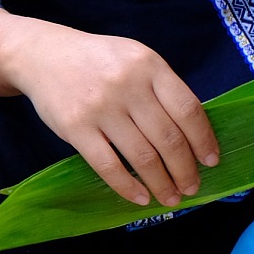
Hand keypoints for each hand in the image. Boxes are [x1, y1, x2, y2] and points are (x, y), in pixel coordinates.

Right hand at [0, 6, 217, 207]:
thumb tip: (193, 135)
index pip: (187, 108)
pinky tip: (139, 197)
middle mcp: (127, 85)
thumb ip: (161, 88)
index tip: (211, 161)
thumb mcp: (135, 59)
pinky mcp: (75, 127)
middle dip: (185, 169)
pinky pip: (108, 165)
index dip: (203, 139)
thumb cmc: (97, 61)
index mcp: (148, 65)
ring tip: (170, 197)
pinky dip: (127, 186)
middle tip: (192, 187)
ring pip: (142, 155)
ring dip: (161, 182)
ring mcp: (100, 107)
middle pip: (168, 137)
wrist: (42, 55)